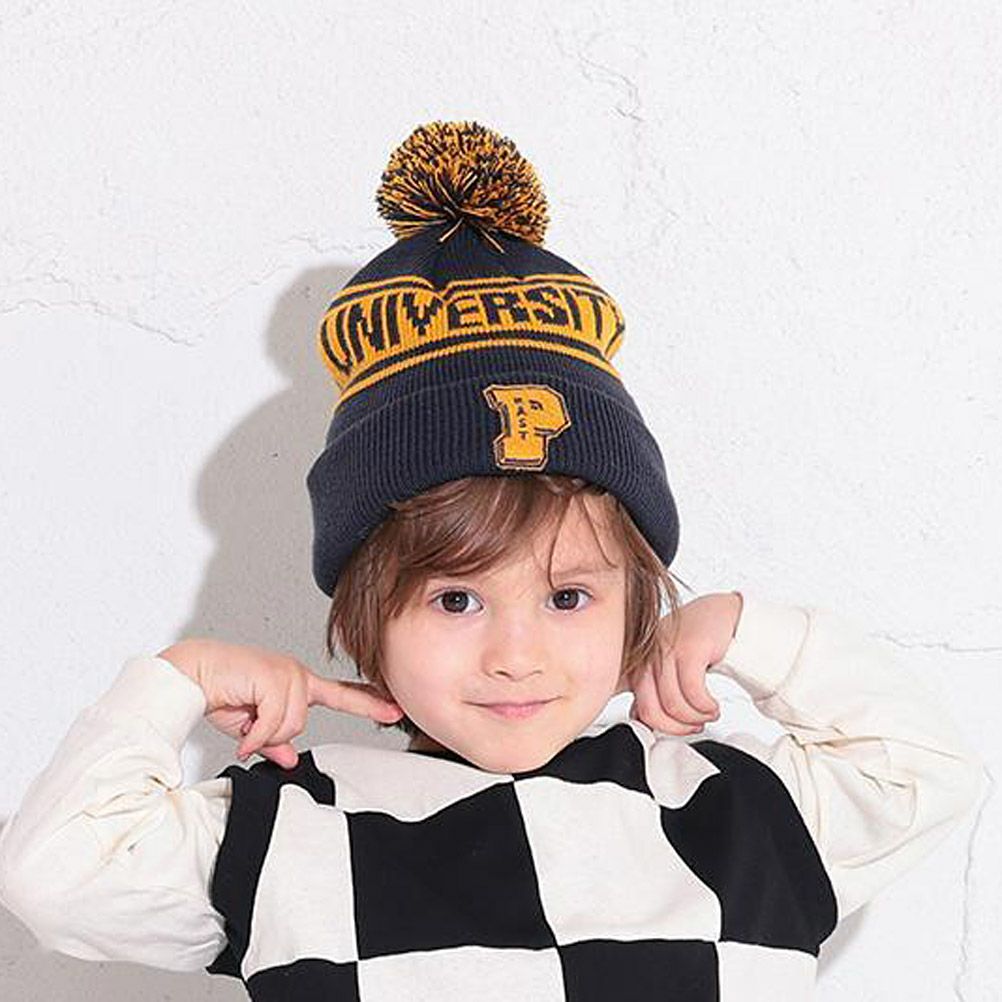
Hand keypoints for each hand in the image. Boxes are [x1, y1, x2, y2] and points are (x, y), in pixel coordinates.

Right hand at [157, 638, 403, 768]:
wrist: (191, 673)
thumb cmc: (219, 691)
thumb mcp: (250, 725)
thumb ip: (273, 741)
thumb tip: (289, 758)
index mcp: (297, 682)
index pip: (342, 693)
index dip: (369, 703)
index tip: (394, 709)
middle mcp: (297, 674)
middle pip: (302, 722)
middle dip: (273, 733)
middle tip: (249, 725)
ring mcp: (287, 673)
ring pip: (290, 724)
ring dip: (262, 732)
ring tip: (242, 718)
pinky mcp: (275, 677)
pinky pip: (275, 721)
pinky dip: (255, 734)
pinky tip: (242, 731)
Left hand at [617, 591, 742, 735]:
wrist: (719, 614)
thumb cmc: (694, 643)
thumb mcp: (667, 669)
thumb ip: (653, 692)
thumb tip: (646, 724)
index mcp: (637, 664)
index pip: (635, 709)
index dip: (656, 727)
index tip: (676, 728)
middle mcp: (646, 657)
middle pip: (651, 712)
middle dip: (677, 728)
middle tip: (695, 726)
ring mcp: (665, 651)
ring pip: (673, 705)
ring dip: (697, 718)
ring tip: (708, 713)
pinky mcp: (688, 648)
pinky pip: (693, 692)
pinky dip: (706, 707)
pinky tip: (713, 705)